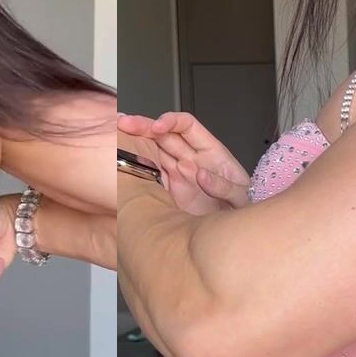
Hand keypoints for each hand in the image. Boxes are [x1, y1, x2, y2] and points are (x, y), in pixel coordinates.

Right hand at [116, 112, 252, 215]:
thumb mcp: (242, 197)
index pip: (187, 126)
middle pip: (163, 135)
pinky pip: (148, 174)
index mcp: (210, 152)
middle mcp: (190, 158)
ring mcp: (176, 173)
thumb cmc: (242, 210)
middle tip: (124, 124)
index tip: (158, 127)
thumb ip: (225, 186)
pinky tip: (119, 161)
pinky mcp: (166, 190)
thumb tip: (201, 174)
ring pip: (151, 151)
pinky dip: (134, 167)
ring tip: (114, 136)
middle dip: (143, 126)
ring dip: (134, 142)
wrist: (234, 234)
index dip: (171, 122)